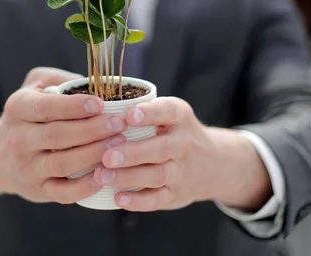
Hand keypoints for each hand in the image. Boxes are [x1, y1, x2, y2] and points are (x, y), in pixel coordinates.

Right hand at [0, 67, 127, 205]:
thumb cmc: (28, 114)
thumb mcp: (34, 86)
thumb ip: (59, 78)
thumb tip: (93, 81)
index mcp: (18, 108)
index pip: (46, 107)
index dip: (74, 106)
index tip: (100, 104)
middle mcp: (19, 139)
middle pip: (57, 136)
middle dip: (92, 130)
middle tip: (119, 123)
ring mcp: (28, 167)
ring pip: (62, 164)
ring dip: (93, 155)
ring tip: (119, 144)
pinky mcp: (38, 190)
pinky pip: (62, 193)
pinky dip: (84, 187)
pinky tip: (104, 175)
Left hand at [92, 97, 272, 211]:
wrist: (212, 165)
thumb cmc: (175, 132)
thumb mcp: (170, 114)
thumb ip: (143, 109)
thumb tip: (98, 108)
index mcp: (180, 117)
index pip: (168, 112)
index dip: (149, 114)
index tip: (128, 116)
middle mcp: (184, 144)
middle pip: (160, 148)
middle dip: (133, 152)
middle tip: (107, 155)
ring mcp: (181, 171)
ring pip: (157, 175)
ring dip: (128, 177)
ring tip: (102, 176)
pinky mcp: (175, 194)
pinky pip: (157, 200)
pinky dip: (138, 201)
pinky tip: (117, 198)